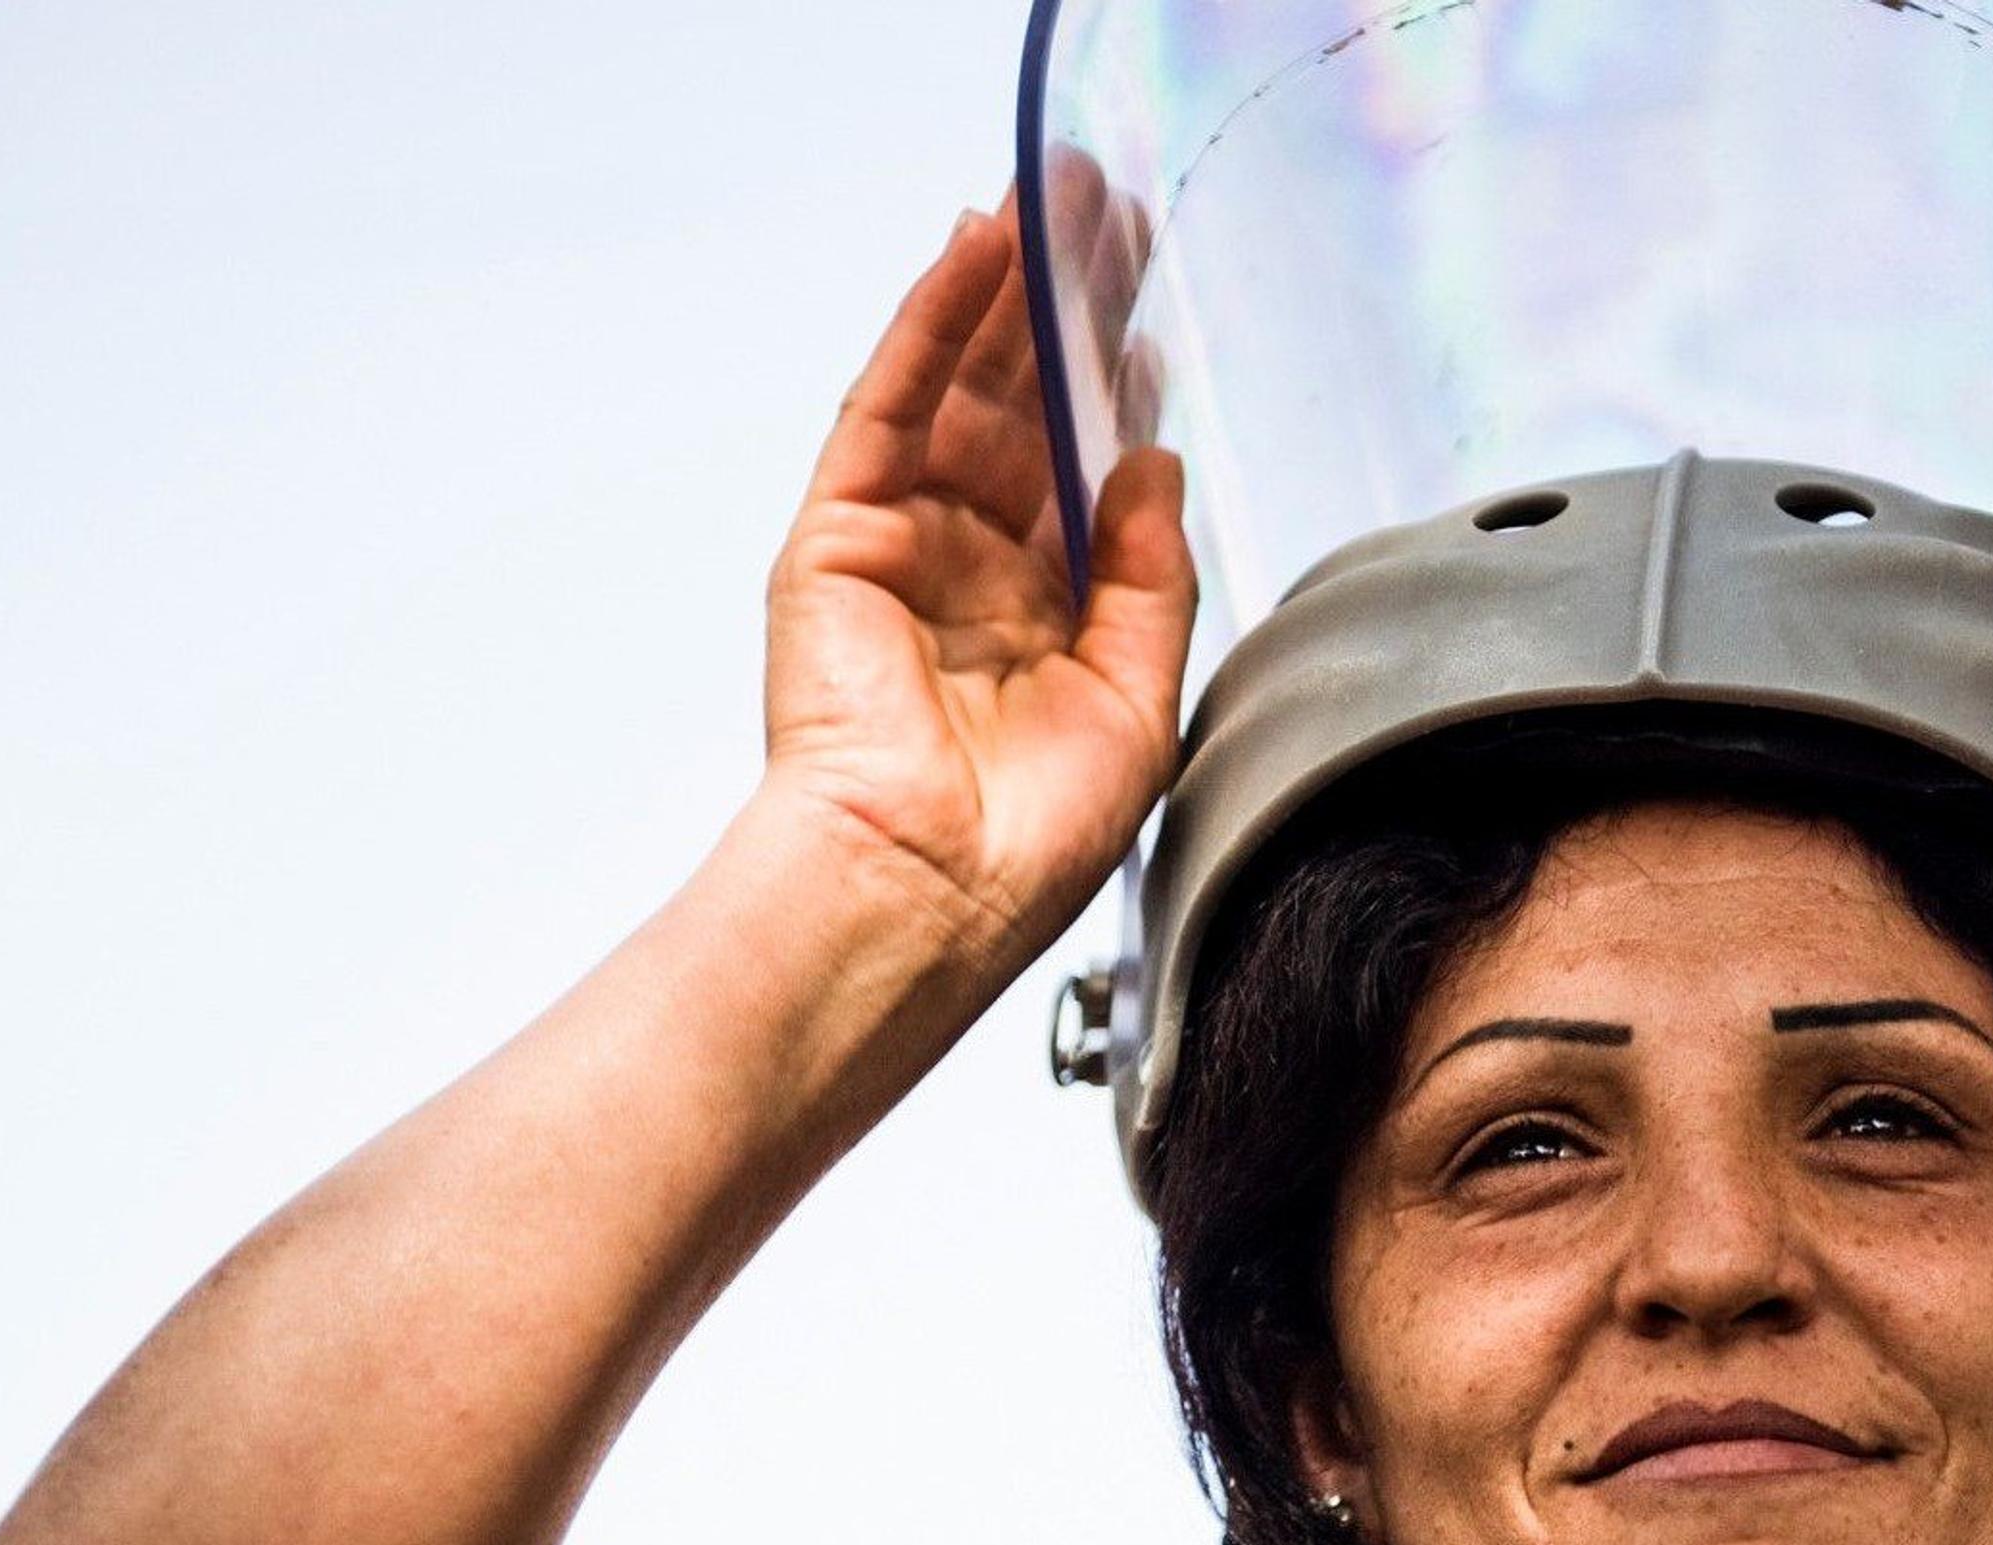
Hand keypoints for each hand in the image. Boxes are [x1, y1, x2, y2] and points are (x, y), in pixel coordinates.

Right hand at [760, 205, 1195, 960]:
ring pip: (960, 392)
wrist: (925, 896)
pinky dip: (931, 323)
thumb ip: (1151, 577)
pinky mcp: (839, 536)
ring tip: (1058, 199)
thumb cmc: (1023, 845)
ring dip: (1007, 292)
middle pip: (1025, 414)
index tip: (1153, 307)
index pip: (1084, 478)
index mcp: (1043, 623)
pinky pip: (888, 406)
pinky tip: (975, 251)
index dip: (1117, 389)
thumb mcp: (1137, 703)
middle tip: (1113, 214)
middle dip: (1068, 313)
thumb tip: (1153, 461)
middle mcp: (972, 575)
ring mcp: (901, 549)